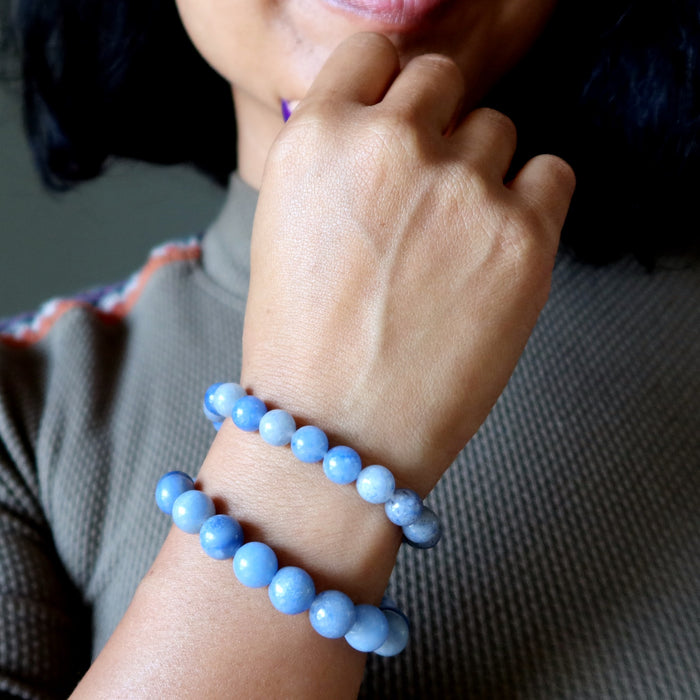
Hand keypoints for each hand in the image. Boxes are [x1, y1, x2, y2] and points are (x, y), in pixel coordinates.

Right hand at [242, 33, 574, 495]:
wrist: (338, 430)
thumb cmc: (304, 344)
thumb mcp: (286, 228)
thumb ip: (336, 161)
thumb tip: (385, 124)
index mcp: (319, 137)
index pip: (374, 55)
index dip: (386, 89)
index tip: (397, 118)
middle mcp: (391, 146)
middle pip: (440, 80)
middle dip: (434, 126)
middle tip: (424, 192)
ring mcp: (462, 187)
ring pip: (495, 128)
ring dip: (479, 169)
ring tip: (452, 241)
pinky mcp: (523, 235)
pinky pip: (552, 172)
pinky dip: (533, 199)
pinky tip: (497, 246)